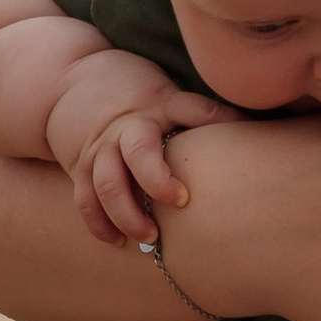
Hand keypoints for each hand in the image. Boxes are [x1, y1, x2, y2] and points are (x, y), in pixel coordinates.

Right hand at [46, 49, 222, 244]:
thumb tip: (251, 132)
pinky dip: (99, 223)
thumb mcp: (167, 91)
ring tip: (150, 238)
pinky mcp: (80, 166)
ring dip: (127, 215)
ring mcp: (100, 147)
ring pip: (108, 184)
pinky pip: (85, 199)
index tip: (219, 158)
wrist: (68, 78)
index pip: (192, 110)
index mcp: (158, 104)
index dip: (211, 125)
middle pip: (139, 152)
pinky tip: (116, 241)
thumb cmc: (134, 91)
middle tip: (180, 203)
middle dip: (157, 182)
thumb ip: (201, 113)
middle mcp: (127, 126)